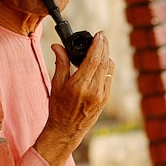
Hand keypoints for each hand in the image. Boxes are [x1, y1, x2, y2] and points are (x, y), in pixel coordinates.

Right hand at [33, 31, 114, 165]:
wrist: (66, 130)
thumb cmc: (58, 108)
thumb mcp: (56, 85)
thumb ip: (60, 63)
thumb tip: (57, 46)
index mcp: (79, 85)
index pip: (93, 59)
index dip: (98, 44)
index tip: (99, 34)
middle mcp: (93, 90)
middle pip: (104, 61)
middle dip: (104, 46)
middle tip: (102, 35)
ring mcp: (102, 95)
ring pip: (109, 69)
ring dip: (106, 55)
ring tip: (101, 46)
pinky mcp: (105, 99)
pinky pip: (109, 77)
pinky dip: (106, 66)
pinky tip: (101, 61)